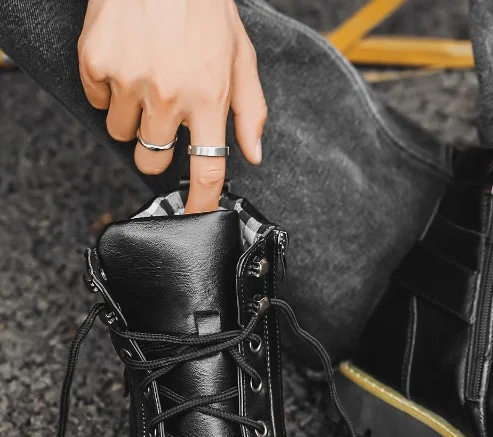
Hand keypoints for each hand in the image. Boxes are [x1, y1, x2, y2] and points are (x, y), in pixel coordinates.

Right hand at [78, 0, 266, 212]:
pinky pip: (97, 101)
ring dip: (132, 119)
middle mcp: (168, 96)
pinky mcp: (96, 62)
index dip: (201, 203)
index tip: (196, 216)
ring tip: (145, 81)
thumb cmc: (204, 8)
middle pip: (153, 161)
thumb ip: (250, 110)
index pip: (207, 171)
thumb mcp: (241, 57)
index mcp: (209, 99)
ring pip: (122, 134)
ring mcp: (129, 80)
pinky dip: (108, 90)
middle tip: (164, 121)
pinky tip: (126, 63)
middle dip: (157, 151)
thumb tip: (253, 154)